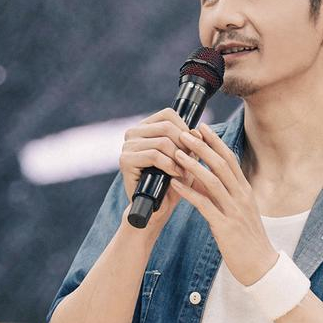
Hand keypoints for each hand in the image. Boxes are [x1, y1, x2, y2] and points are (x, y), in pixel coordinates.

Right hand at [118, 108, 196, 232]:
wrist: (157, 208)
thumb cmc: (173, 183)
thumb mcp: (186, 158)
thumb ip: (191, 142)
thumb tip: (197, 130)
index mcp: (146, 127)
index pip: (168, 114)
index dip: (185, 129)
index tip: (193, 147)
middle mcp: (133, 133)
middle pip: (167, 126)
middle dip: (184, 145)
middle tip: (190, 162)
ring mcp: (127, 146)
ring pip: (162, 141)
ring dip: (178, 158)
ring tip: (183, 171)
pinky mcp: (125, 160)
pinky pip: (154, 155)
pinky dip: (169, 165)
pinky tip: (175, 174)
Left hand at [171, 122, 278, 286]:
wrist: (260, 267)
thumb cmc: (247, 241)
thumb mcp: (237, 213)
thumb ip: (222, 195)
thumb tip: (202, 180)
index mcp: (245, 192)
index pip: (230, 160)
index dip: (215, 142)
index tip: (201, 128)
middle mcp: (241, 197)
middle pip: (221, 165)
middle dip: (203, 146)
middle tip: (185, 131)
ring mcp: (234, 212)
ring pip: (213, 181)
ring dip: (193, 165)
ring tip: (176, 153)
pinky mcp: (226, 227)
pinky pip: (204, 205)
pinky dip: (189, 192)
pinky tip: (175, 184)